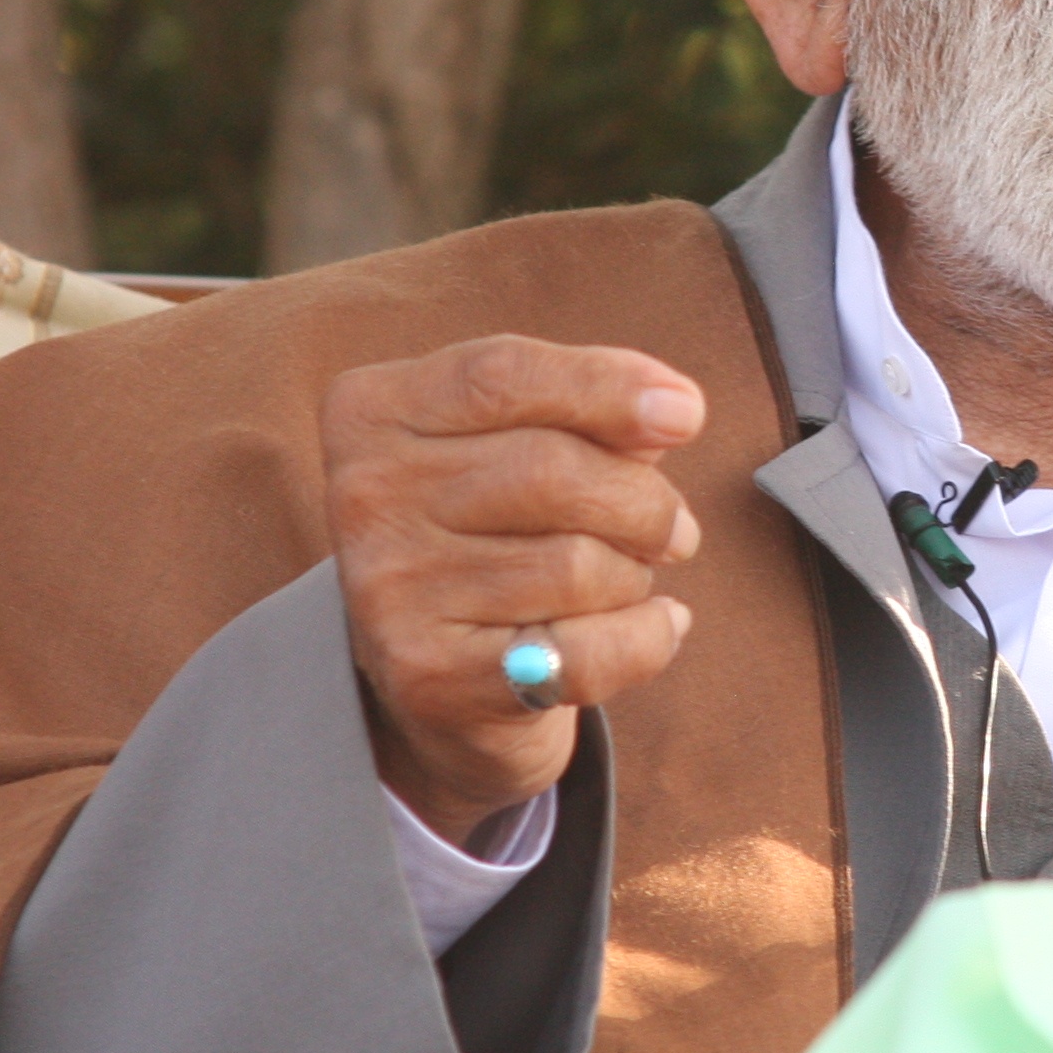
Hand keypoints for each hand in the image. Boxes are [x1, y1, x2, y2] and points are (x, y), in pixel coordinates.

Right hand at [321, 335, 705, 842]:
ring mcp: (390, 592)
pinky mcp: (431, 678)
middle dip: (643, 499)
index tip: (687, 413)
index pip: (503, 374)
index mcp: (374, 412)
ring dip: (635, 574)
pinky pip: (586, 653)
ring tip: (625, 579)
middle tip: (672, 528)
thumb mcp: (522, 443)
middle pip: (549, 468)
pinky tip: (654, 626)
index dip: (608, 385)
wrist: (442, 675)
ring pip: (575, 565)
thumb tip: (672, 409)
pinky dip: (648, 638)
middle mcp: (366, 496)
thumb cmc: (498, 530)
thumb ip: (591, 411)